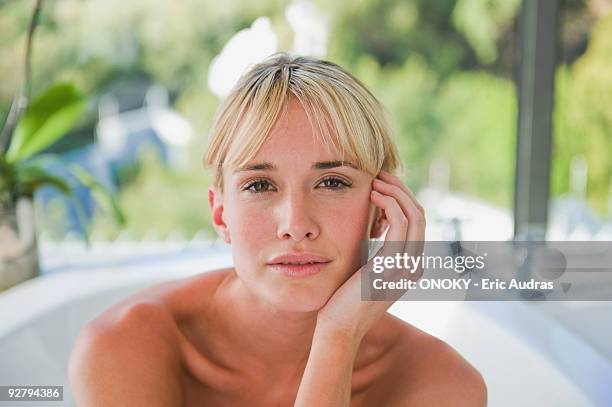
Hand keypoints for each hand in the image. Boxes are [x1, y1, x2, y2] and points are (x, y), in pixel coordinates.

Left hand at [315, 170, 425, 341]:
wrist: (339, 327)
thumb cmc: (345, 298)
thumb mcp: (366, 267)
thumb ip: (376, 247)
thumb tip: (374, 221)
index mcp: (410, 265)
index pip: (416, 221)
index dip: (401, 197)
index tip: (381, 182)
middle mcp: (414, 265)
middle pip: (419, 214)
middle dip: (400, 189)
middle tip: (379, 174)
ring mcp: (406, 266)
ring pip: (415, 215)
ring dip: (395, 192)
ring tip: (375, 180)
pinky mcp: (392, 265)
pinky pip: (401, 224)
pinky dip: (390, 203)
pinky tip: (372, 195)